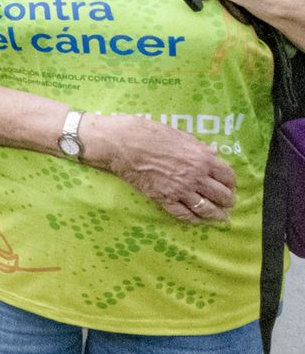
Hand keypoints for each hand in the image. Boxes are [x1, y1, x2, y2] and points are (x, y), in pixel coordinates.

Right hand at [90, 113, 235, 222]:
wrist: (122, 143)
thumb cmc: (150, 133)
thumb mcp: (179, 135)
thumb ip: (199, 146)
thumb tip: (213, 153)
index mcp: (202, 158)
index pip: (228, 176)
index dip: (231, 183)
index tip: (230, 186)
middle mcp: (196, 176)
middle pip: (222, 195)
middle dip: (227, 201)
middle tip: (227, 203)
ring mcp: (180, 190)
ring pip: (206, 208)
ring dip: (216, 214)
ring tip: (220, 217)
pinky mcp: (163, 199)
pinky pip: (183, 214)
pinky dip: (193, 219)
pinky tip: (197, 220)